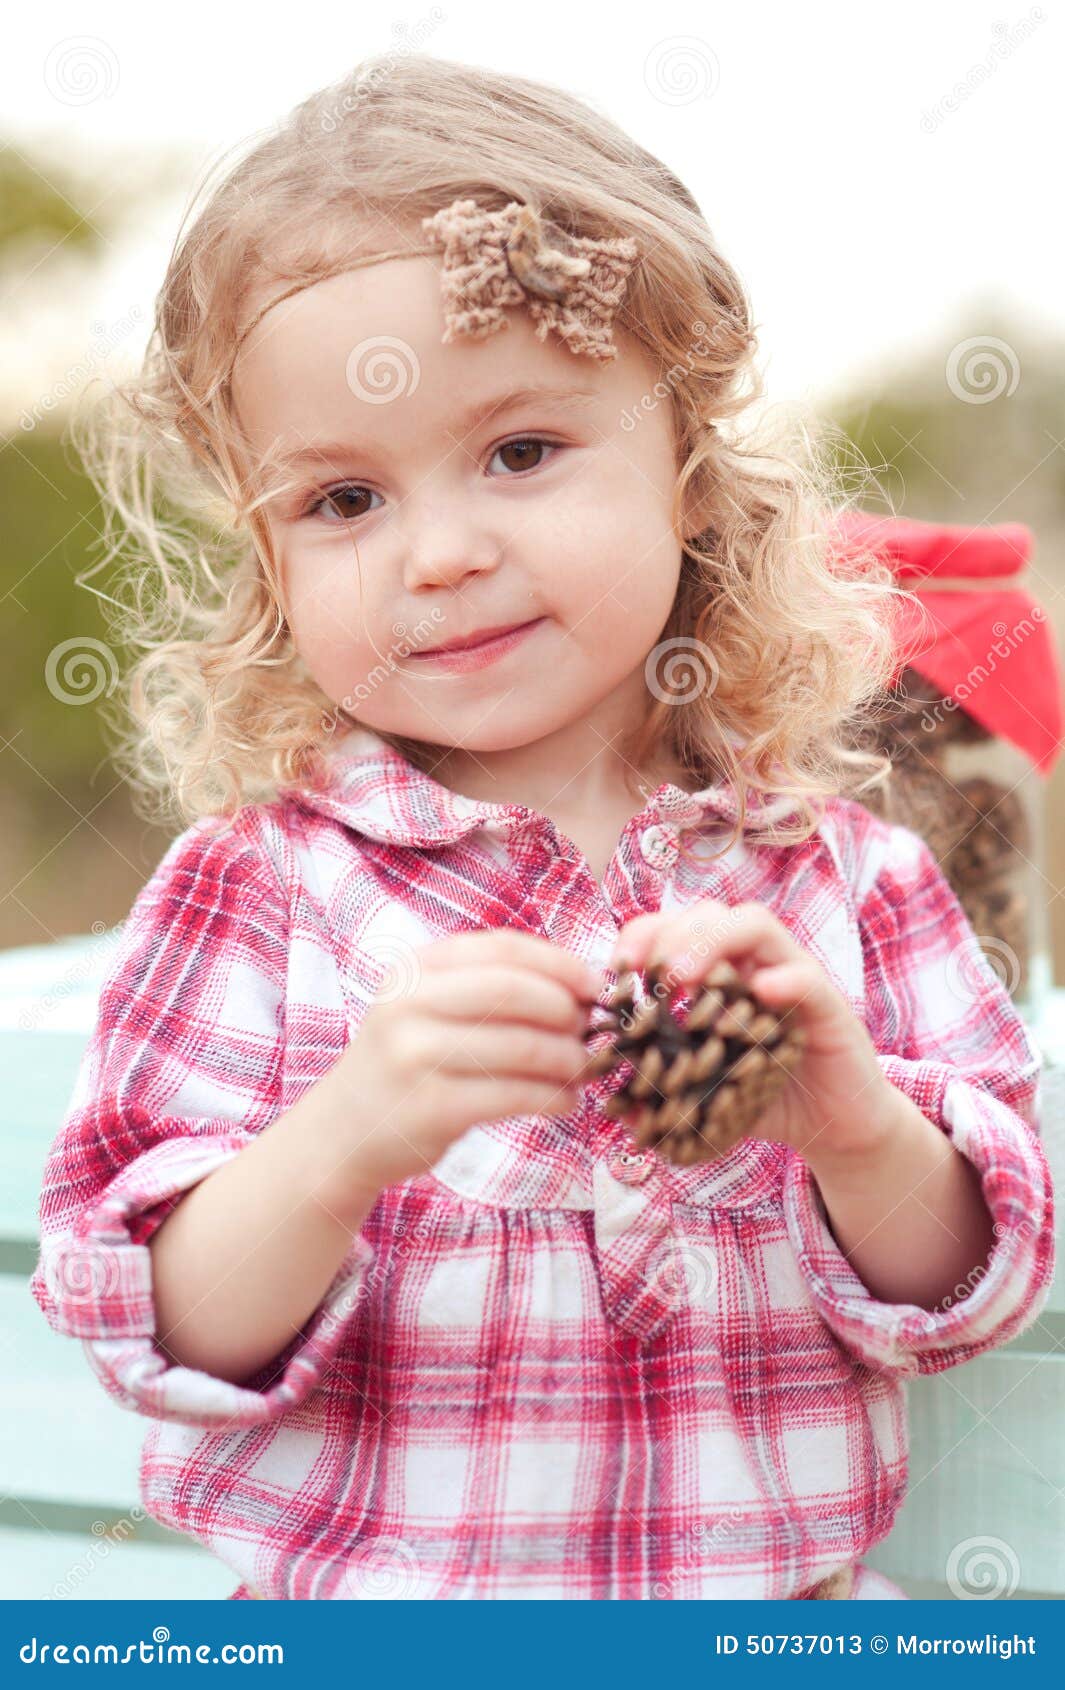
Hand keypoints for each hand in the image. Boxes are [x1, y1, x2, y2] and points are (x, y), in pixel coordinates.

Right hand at [320, 929, 600, 1214]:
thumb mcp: (428, 1007)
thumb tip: (580, 988)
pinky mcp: (432, 1108)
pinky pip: (515, 1096)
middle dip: (566, 1011)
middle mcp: (409, 1004)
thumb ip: (488, 988)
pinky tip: (566, 1101)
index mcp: (416, 968)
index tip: (597, 985)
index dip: (560, 963)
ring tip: (584, 1070)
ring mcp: (416, 1056)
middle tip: (590, 1032)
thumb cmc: (407, 1063)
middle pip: (513, 992)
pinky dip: (554, 1098)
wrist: (342, 1132)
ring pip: (521, 1047)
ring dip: (569, 1059)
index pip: (503, 948)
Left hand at [609, 900, 900, 1170]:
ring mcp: (793, 978)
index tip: (618, 972)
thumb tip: (617, 1108)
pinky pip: (808, 977)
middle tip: (651, 978)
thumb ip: (665, 1093)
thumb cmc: (764, 1097)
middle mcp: (754, 964)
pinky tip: (760, 994)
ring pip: (756, 925)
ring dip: (713, 942)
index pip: (675, 927)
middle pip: (710, 915)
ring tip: (684, 979)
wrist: (833, 1125)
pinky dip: (784, 979)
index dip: (641, 937)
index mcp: (719, 973)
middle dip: (670, 936)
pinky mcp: (830, 1007)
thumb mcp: (707, 1094)